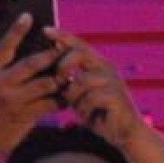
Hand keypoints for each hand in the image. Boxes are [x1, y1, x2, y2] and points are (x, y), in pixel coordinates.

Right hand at [0, 14, 62, 161]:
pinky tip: (66, 96)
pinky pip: (50, 104)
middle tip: (63, 48)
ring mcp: (12, 101)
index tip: (29, 16)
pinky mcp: (24, 117)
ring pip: (46, 83)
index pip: (2, 47)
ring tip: (69, 73)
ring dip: (60, 78)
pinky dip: (61, 99)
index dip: (16, 30)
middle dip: (50, 55)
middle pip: (31, 63)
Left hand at [48, 29, 149, 150]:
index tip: (44, 30)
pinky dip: (84, 108)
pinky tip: (89, 115)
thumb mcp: (77, 94)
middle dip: (63, 66)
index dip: (62, 36)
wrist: (122, 132)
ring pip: (81, 80)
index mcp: (96, 64)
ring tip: (78, 107)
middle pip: (79, 54)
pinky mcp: (117, 97)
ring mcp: (113, 81)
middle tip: (58, 80)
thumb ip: (66, 81)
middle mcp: (106, 68)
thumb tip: (41, 70)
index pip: (78, 45)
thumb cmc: (95, 112)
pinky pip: (90, 98)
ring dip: (74, 96)